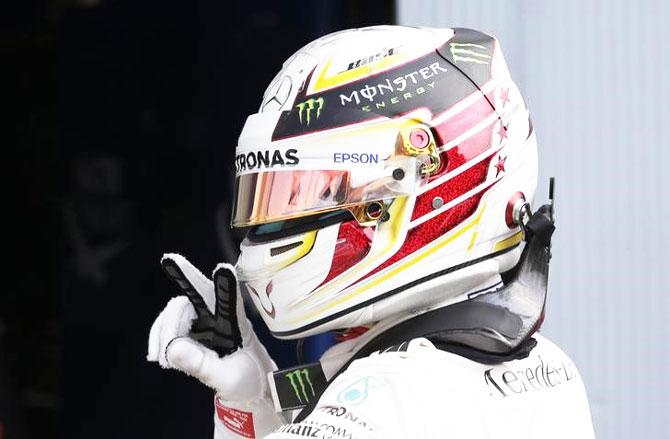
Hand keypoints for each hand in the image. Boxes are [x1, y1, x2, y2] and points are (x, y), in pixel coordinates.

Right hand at [147, 253, 274, 401]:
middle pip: (201, 291)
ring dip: (164, 330)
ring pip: (178, 309)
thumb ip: (201, 365)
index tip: (223, 268)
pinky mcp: (190, 328)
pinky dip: (159, 337)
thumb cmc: (245, 378)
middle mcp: (219, 316)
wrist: (245, 386)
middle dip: (186, 275)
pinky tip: (158, 355)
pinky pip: (168, 324)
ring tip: (161, 358)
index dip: (226, 285)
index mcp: (237, 325)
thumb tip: (173, 348)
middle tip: (170, 260)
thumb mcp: (226, 378)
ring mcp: (203, 320)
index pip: (231, 302)